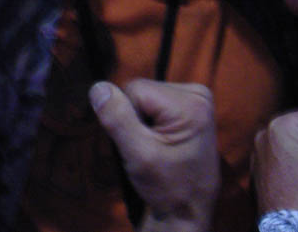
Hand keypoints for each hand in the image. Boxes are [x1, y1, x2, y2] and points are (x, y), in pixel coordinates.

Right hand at [89, 79, 219, 231]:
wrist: (189, 209)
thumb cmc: (166, 186)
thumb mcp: (139, 155)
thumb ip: (118, 119)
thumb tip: (98, 87)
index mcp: (191, 102)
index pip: (135, 89)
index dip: (126, 116)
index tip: (140, 143)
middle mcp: (198, 93)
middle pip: (142, 90)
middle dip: (136, 117)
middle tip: (147, 147)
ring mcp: (198, 98)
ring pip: (147, 95)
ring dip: (143, 120)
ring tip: (156, 146)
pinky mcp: (194, 105)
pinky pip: (157, 101)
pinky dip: (152, 120)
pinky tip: (161, 140)